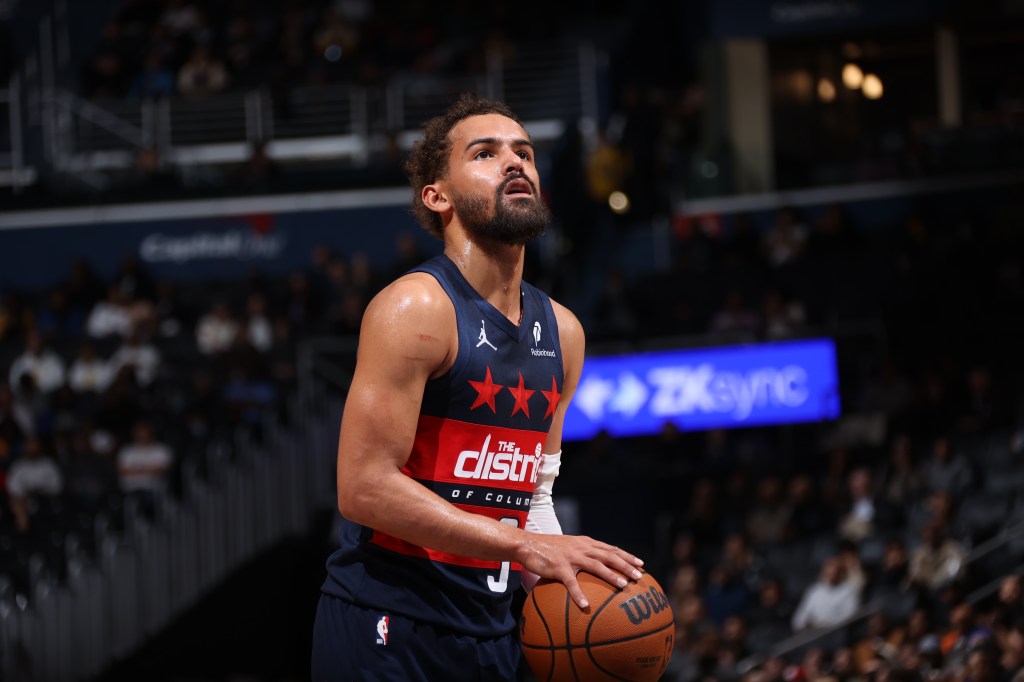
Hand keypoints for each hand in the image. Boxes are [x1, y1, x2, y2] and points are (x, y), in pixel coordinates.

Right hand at [517, 533, 643, 608]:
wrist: (527, 545)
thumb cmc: (548, 549)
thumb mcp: (569, 547)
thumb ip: (582, 554)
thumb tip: (595, 567)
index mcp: (586, 543)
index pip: (611, 548)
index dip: (626, 556)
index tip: (641, 564)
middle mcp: (582, 548)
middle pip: (609, 556)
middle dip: (626, 565)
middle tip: (639, 576)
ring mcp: (571, 557)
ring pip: (596, 566)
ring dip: (611, 576)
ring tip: (623, 586)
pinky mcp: (559, 567)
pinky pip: (571, 583)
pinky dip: (579, 594)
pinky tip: (585, 606)